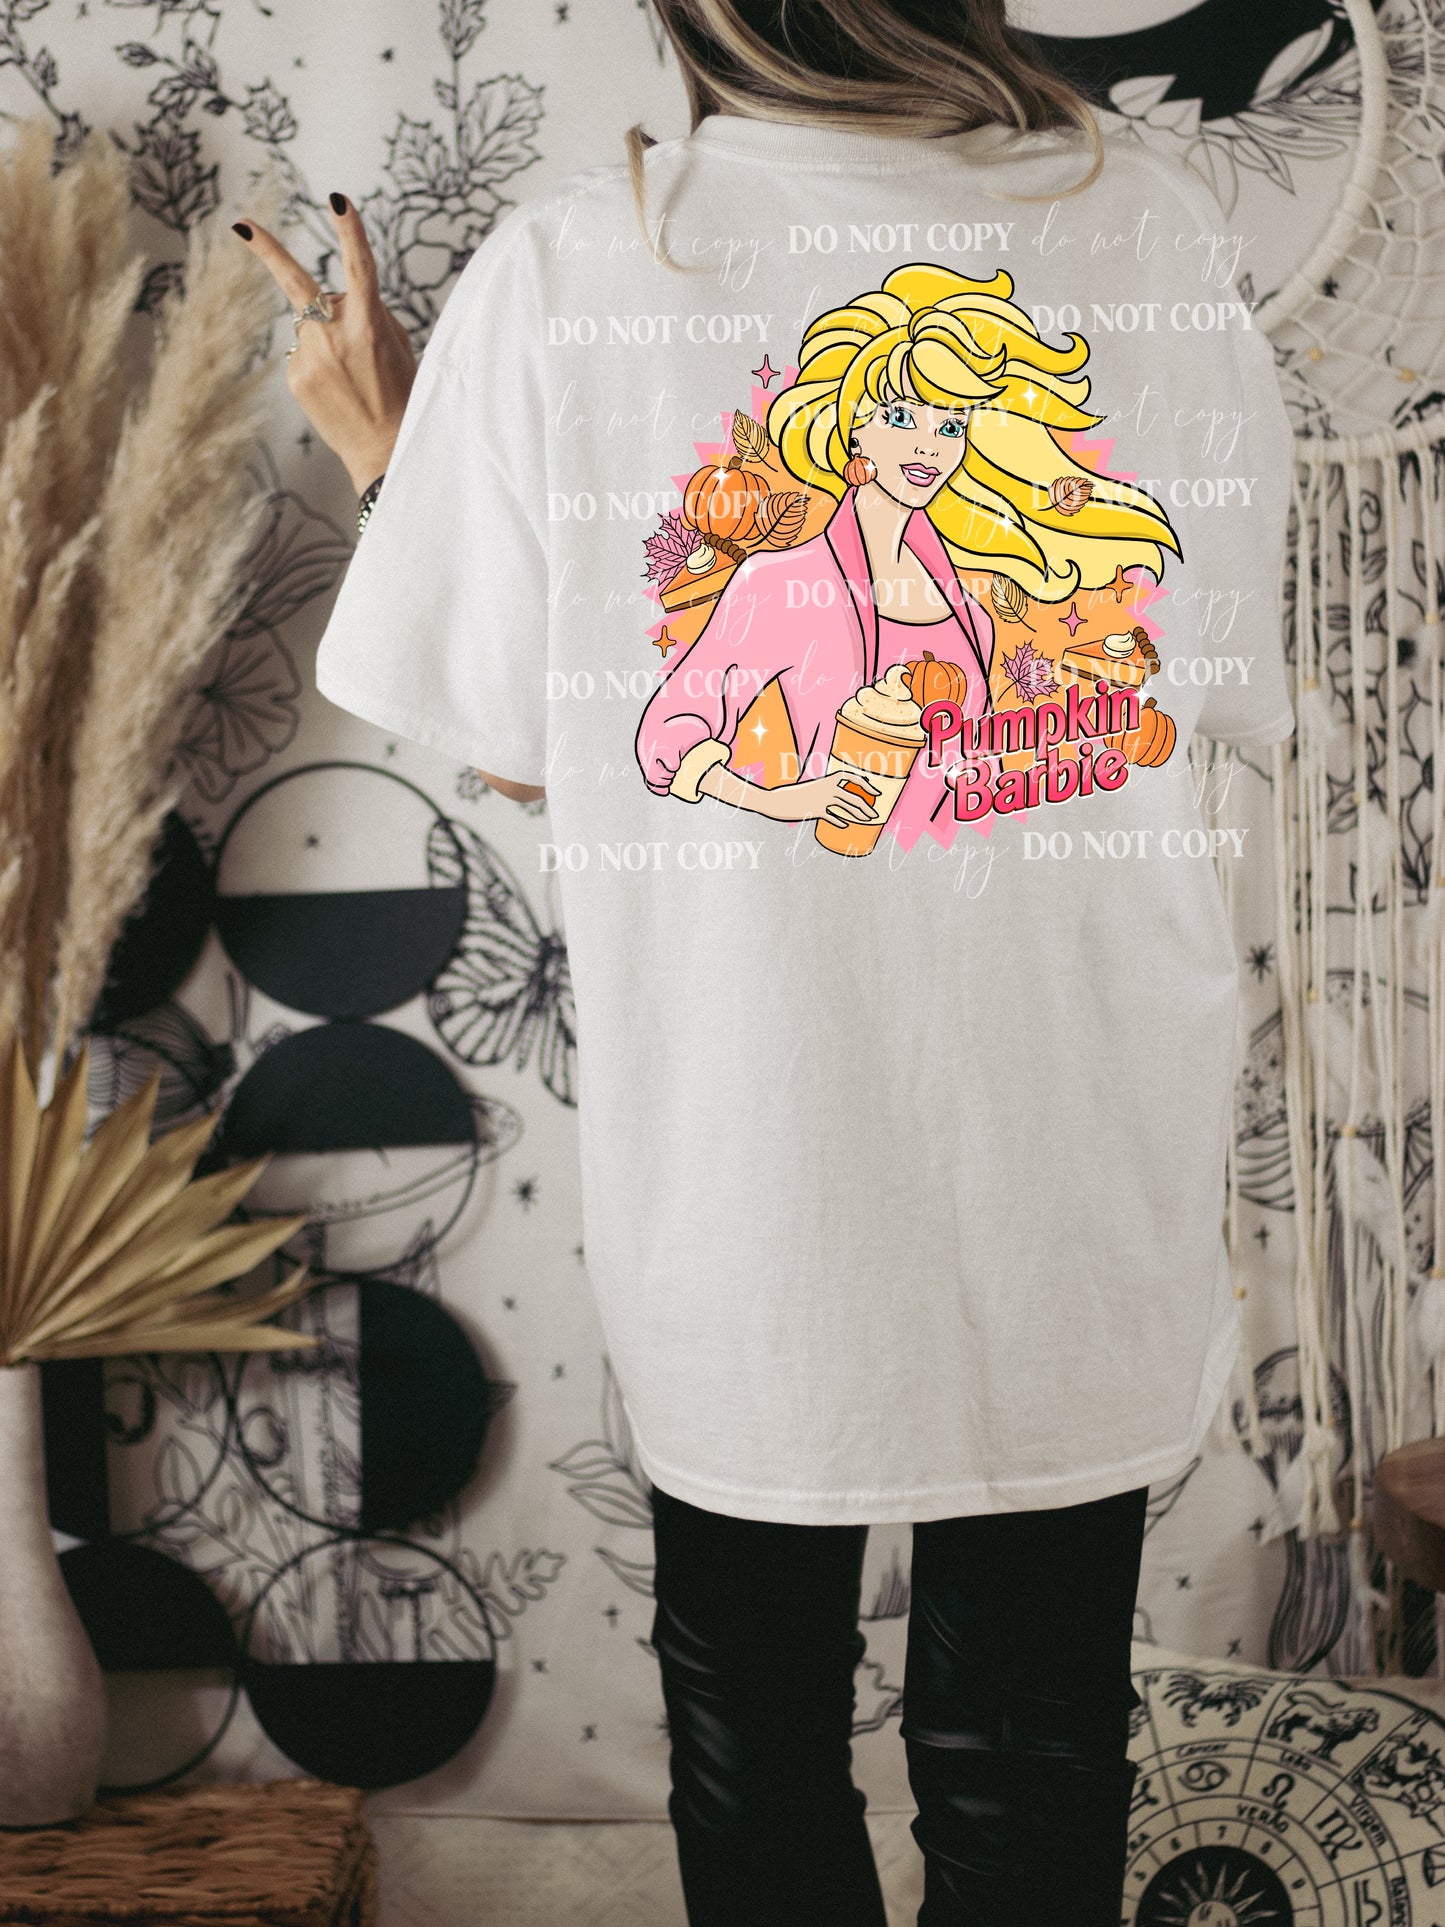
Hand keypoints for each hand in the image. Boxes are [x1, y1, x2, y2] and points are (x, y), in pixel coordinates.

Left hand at [232, 193, 416, 493]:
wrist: (384, 451)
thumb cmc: (400, 395)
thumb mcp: (399, 348)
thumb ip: (370, 314)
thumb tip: (335, 299)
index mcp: (370, 325)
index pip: (360, 268)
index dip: (350, 231)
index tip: (337, 198)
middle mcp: (336, 337)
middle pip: (298, 284)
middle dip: (268, 251)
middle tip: (240, 224)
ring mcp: (311, 358)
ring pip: (310, 324)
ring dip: (326, 335)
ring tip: (351, 374)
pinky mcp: (296, 377)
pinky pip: (303, 353)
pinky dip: (318, 363)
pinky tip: (336, 388)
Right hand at [760, 771, 880, 825]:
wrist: (776, 800)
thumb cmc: (795, 795)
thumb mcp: (812, 789)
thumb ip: (827, 792)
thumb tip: (840, 800)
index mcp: (827, 779)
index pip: (852, 777)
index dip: (866, 784)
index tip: (876, 793)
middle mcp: (827, 788)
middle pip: (854, 797)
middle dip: (867, 807)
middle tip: (876, 815)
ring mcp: (822, 800)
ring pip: (847, 807)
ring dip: (859, 815)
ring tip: (868, 821)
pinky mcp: (816, 811)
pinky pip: (832, 817)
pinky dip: (840, 822)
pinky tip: (845, 825)